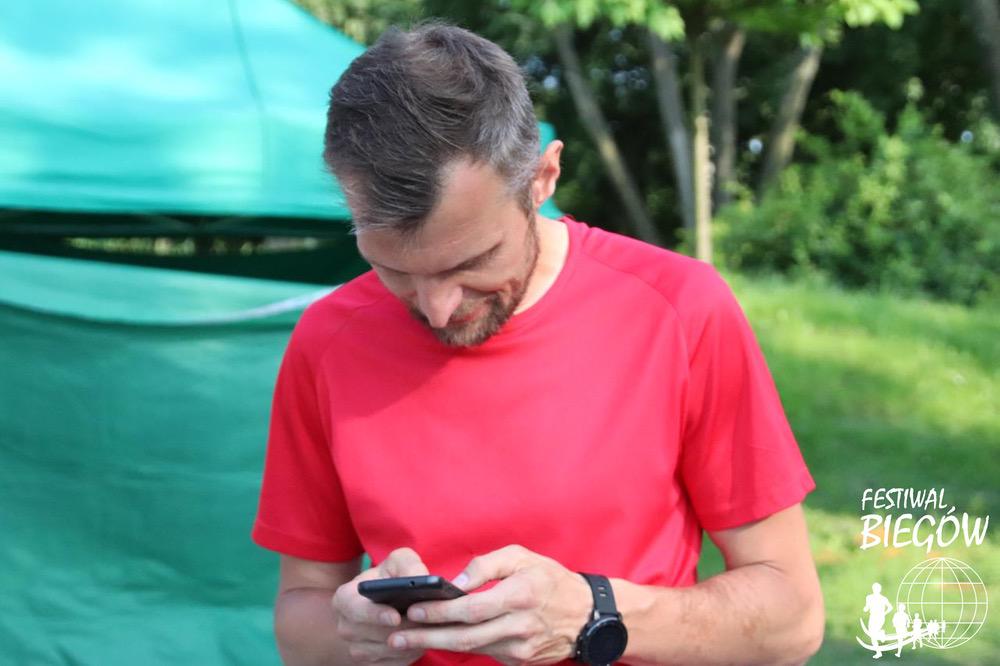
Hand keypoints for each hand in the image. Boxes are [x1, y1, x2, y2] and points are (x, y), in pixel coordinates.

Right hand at [331, 547, 430, 664]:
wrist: (393, 599)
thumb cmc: (394, 576)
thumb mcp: (400, 561)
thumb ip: (408, 565)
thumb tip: (418, 579)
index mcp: (344, 599)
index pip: (355, 610)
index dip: (375, 615)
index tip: (396, 617)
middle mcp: (345, 627)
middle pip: (373, 635)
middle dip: (402, 629)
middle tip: (427, 623)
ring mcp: (357, 648)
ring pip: (386, 651)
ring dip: (409, 642)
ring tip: (429, 628)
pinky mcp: (371, 664)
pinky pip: (393, 664)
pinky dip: (409, 654)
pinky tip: (422, 640)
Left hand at [388, 545, 592, 665]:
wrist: (586, 615)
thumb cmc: (549, 578)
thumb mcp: (522, 557)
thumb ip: (487, 565)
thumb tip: (456, 582)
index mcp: (520, 595)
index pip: (472, 608)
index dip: (441, 612)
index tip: (414, 609)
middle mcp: (519, 625)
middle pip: (465, 636)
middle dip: (427, 636)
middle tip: (397, 634)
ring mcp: (520, 648)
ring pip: (471, 648)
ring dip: (436, 646)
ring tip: (406, 640)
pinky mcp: (519, 661)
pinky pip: (484, 653)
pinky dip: (458, 648)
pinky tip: (437, 642)